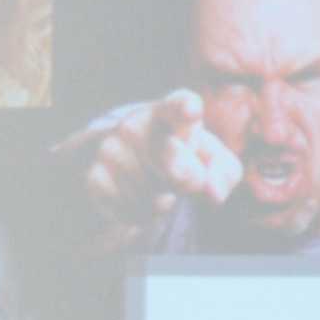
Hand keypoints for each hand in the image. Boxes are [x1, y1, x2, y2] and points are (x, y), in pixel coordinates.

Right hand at [69, 90, 231, 246]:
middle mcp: (137, 125)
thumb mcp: (207, 157)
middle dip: (183, 174)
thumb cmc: (178, 154)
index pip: (176, 106)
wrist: (123, 159)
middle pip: (169, 157)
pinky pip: (130, 211)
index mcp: (168, 112)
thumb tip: (214, 194)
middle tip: (184, 178)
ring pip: (152, 195)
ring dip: (159, 201)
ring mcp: (111, 150)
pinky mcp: (94, 177)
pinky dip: (139, 213)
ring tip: (152, 183)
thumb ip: (224, 172)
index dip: (185, 108)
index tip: (191, 110)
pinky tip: (135, 195)